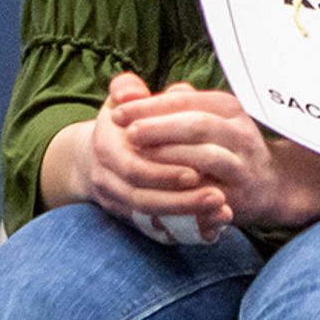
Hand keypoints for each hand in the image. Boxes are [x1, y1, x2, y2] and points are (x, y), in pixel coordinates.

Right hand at [49, 73, 236, 236]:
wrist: (96, 156)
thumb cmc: (120, 123)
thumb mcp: (119, 101)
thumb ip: (127, 89)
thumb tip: (133, 91)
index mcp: (106, 149)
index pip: (134, 168)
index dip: (164, 172)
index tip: (198, 171)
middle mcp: (107, 180)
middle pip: (143, 198)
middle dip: (181, 199)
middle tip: (219, 196)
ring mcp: (118, 203)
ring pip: (151, 217)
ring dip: (187, 215)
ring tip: (222, 210)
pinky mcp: (131, 219)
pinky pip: (158, 231)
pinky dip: (186, 229)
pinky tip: (213, 228)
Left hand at [114, 82, 285, 230]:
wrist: (267, 186)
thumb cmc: (221, 145)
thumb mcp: (203, 116)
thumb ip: (168, 104)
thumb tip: (126, 90)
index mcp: (228, 108)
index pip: (186, 101)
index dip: (150, 105)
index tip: (117, 110)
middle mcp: (239, 133)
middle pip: (197, 124)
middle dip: (159, 127)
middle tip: (127, 132)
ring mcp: (240, 165)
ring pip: (205, 156)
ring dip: (170, 155)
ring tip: (140, 155)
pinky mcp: (238, 196)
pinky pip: (209, 191)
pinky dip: (184, 189)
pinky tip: (158, 187)